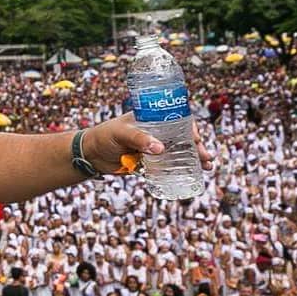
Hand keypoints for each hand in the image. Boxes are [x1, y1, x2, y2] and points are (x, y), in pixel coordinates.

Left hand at [81, 114, 213, 174]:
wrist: (90, 155)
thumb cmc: (104, 136)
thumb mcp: (121, 133)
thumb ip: (139, 139)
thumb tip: (160, 149)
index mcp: (152, 119)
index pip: (177, 120)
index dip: (190, 128)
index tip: (196, 138)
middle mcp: (156, 132)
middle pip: (182, 138)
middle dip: (197, 147)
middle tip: (206, 158)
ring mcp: (153, 148)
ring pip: (178, 153)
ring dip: (192, 160)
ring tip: (206, 168)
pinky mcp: (149, 163)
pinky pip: (167, 167)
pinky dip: (178, 171)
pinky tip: (189, 176)